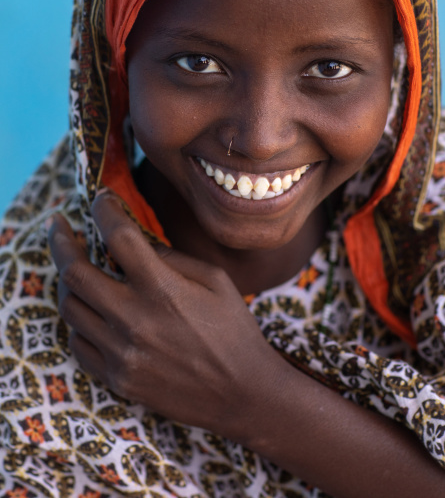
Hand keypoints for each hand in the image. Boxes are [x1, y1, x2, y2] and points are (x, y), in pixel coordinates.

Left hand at [48, 191, 285, 438]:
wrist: (241, 392)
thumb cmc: (234, 328)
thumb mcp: (215, 279)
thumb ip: (172, 258)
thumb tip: (137, 245)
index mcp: (163, 289)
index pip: (118, 237)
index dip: (104, 209)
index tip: (101, 198)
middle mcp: (135, 319)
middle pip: (75, 272)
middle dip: (61, 240)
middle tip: (58, 225)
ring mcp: (122, 353)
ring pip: (71, 307)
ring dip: (69, 281)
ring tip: (76, 267)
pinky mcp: (118, 378)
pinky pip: (79, 344)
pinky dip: (79, 321)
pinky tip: (91, 309)